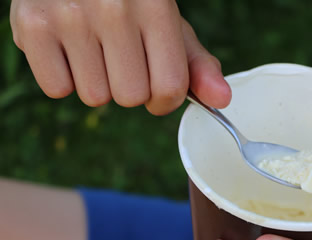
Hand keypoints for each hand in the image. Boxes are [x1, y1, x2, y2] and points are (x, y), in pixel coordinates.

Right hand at [10, 0, 230, 114]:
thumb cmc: (128, 2)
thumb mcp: (168, 24)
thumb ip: (196, 64)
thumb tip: (221, 101)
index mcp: (156, 7)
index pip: (169, 88)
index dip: (164, 100)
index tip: (157, 89)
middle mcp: (113, 8)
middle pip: (130, 97)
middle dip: (128, 87)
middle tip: (118, 56)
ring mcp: (70, 15)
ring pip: (95, 97)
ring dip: (96, 82)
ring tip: (91, 47)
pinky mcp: (32, 24)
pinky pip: (57, 89)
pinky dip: (63, 78)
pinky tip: (67, 49)